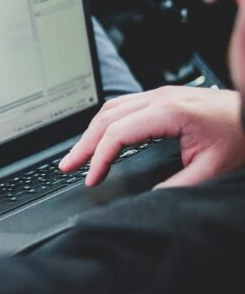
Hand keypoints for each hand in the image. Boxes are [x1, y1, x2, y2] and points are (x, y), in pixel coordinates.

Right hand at [59, 85, 244, 187]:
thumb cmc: (241, 134)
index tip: (92, 179)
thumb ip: (178, 185)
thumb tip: (148, 199)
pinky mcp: (165, 97)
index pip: (118, 133)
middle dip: (83, 144)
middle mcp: (161, 98)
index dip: (99, 158)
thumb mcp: (213, 167)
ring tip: (77, 153)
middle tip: (67, 166)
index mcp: (169, 112)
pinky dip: (106, 122)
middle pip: (107, 117)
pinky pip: (124, 105)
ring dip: (91, 131)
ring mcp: (161, 95)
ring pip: (112, 108)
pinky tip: (101, 135)